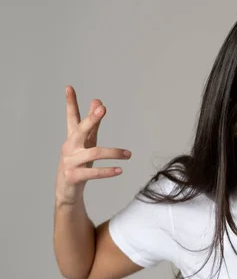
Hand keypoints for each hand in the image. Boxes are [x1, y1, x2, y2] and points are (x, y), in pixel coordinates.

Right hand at [56, 85, 131, 204]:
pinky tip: (119, 170)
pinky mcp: (73, 176)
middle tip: (103, 108)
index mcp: (73, 138)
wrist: (66, 191)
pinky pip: (92, 173)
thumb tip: (98, 101)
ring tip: (128, 155)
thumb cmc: (79, 164)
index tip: (69, 87)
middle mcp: (69, 147)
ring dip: (113, 153)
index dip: (70, 103)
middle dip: (91, 119)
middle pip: (80, 130)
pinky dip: (107, 171)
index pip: (71, 118)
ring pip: (93, 153)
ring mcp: (70, 162)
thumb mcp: (87, 143)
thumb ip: (93, 125)